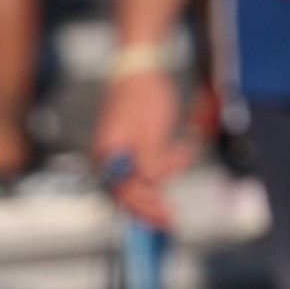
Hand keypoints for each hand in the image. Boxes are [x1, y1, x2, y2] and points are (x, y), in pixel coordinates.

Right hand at [92, 62, 200, 224]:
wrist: (141, 69)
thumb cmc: (143, 97)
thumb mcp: (151, 134)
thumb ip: (150, 164)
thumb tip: (150, 185)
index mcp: (108, 155)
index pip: (124, 193)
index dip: (145, 209)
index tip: (164, 219)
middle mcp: (107, 157)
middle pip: (129, 192)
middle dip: (153, 202)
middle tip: (172, 216)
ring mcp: (116, 152)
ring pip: (140, 179)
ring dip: (164, 174)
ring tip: (182, 155)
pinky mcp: (128, 146)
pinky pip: (145, 165)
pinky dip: (164, 164)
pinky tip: (180, 152)